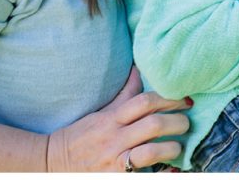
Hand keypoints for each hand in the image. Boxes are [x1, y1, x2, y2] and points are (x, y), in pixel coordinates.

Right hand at [46, 66, 190, 171]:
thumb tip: (139, 69)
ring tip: (178, 146)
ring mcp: (115, 160)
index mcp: (112, 118)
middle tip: (186, 122)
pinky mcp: (116, 177)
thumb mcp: (102, 112)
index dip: (169, 99)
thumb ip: (124, 94)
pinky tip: (173, 170)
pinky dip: (162, 174)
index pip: (144, 102)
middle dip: (177, 122)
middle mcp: (114, 138)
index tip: (184, 100)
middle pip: (153, 125)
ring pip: (151, 152)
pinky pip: (143, 176)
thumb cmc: (82, 135)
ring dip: (171, 148)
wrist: (52, 162)